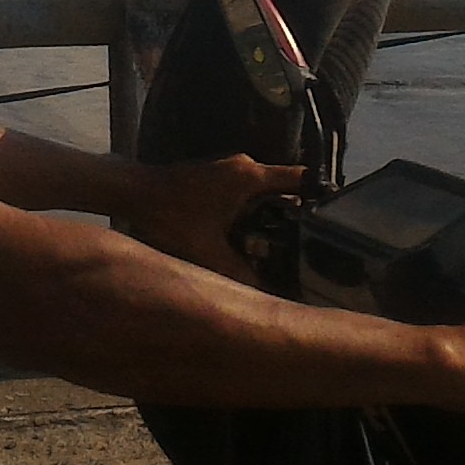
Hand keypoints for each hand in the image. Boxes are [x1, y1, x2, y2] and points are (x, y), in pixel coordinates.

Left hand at [113, 154, 304, 281]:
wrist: (131, 193)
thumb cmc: (170, 218)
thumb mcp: (207, 253)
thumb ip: (241, 276)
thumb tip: (270, 298)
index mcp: (251, 177)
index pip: (302, 179)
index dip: (321, 198)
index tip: (333, 222)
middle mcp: (246, 166)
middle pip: (286, 189)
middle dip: (297, 216)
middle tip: (310, 245)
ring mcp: (230, 169)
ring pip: (265, 193)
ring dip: (273, 216)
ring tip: (285, 247)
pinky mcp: (217, 176)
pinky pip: (248, 193)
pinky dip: (254, 212)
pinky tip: (252, 238)